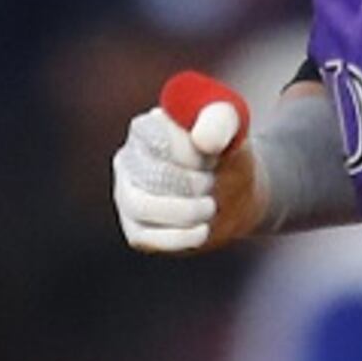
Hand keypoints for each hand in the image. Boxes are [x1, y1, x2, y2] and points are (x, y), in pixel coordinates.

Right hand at [113, 72, 264, 254]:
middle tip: (212, 182)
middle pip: (151, 173)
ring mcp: (127, 198)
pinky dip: (182, 237)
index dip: (190, 153)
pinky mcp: (136, 231)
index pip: (157, 138)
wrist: (234, 196)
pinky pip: (148, 239)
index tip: (214, 158)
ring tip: (209, 206)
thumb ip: (220, 121)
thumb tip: (201, 140)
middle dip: (192, 182)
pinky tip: (202, 229)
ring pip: (142, 206)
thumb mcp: (233, 131)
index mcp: (146, 128)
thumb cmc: (227, 157)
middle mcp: (128, 161)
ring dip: (186, 210)